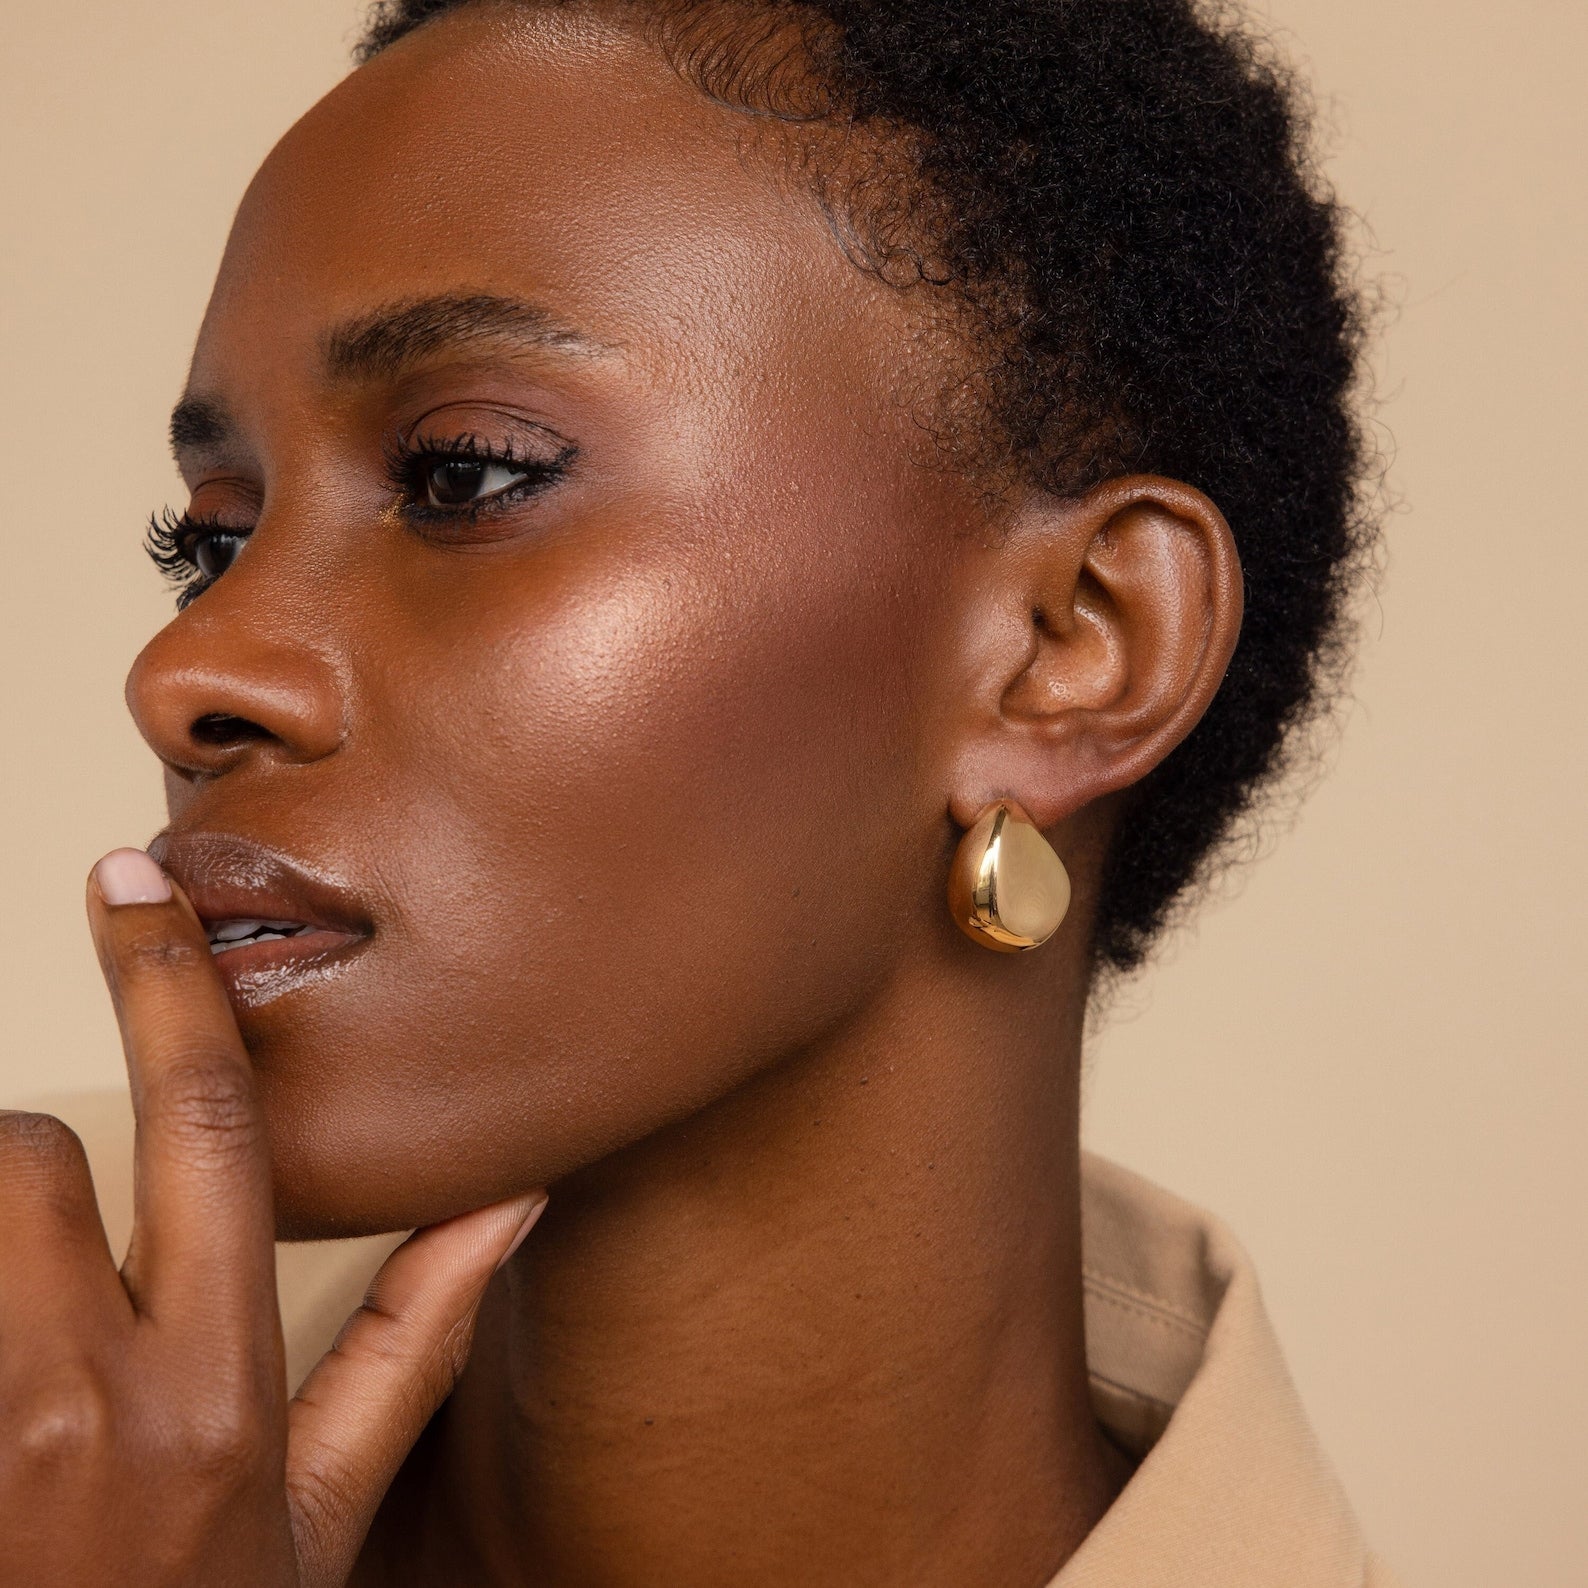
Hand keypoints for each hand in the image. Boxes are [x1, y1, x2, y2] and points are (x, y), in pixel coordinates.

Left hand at [0, 848, 544, 1585]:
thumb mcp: (320, 1509)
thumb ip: (413, 1338)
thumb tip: (507, 1197)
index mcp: (215, 1387)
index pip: (206, 1122)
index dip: (171, 982)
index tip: (131, 884)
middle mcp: (78, 1398)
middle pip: (23, 1150)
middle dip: (33, 1166)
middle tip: (52, 1259)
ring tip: (17, 1318)